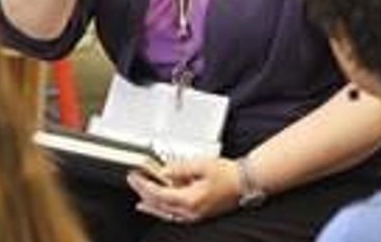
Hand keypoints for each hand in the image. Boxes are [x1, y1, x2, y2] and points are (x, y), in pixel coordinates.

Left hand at [126, 157, 241, 223]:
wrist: (246, 182)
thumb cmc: (228, 174)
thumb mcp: (201, 165)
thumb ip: (179, 169)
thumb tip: (163, 172)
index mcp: (190, 200)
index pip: (158, 194)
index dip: (144, 185)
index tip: (135, 176)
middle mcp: (190, 212)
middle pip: (159, 205)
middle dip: (144, 193)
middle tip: (134, 182)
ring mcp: (194, 215)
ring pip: (166, 213)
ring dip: (151, 205)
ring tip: (140, 199)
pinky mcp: (198, 214)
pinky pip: (175, 215)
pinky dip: (164, 209)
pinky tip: (161, 206)